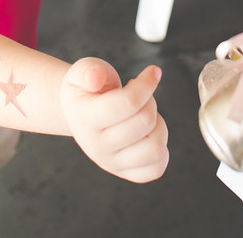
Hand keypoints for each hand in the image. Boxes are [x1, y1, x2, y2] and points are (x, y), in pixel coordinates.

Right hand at [61, 58, 169, 182]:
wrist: (80, 112)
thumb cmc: (87, 87)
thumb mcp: (83, 70)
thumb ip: (88, 70)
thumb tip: (95, 77)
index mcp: (85, 118)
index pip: (128, 103)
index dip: (147, 84)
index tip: (153, 71)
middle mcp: (96, 146)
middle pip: (145, 122)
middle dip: (150, 101)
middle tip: (140, 95)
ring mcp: (110, 163)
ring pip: (155, 148)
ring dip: (159, 125)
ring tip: (145, 115)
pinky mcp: (125, 173)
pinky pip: (156, 168)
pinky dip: (162, 150)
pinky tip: (149, 133)